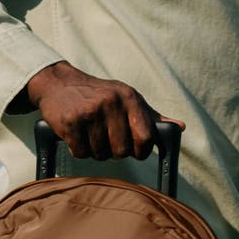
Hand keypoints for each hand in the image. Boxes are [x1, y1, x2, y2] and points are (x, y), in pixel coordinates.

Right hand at [24, 60, 184, 160]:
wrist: (59, 84)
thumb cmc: (99, 95)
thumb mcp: (127, 99)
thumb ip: (152, 117)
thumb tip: (179, 128)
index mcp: (129, 98)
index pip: (146, 138)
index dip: (140, 151)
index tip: (134, 149)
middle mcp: (111, 103)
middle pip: (122, 151)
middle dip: (114, 151)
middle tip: (105, 137)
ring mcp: (90, 112)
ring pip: (100, 154)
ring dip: (95, 150)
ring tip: (90, 133)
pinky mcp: (71, 122)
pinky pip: (81, 153)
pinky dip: (78, 150)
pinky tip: (76, 134)